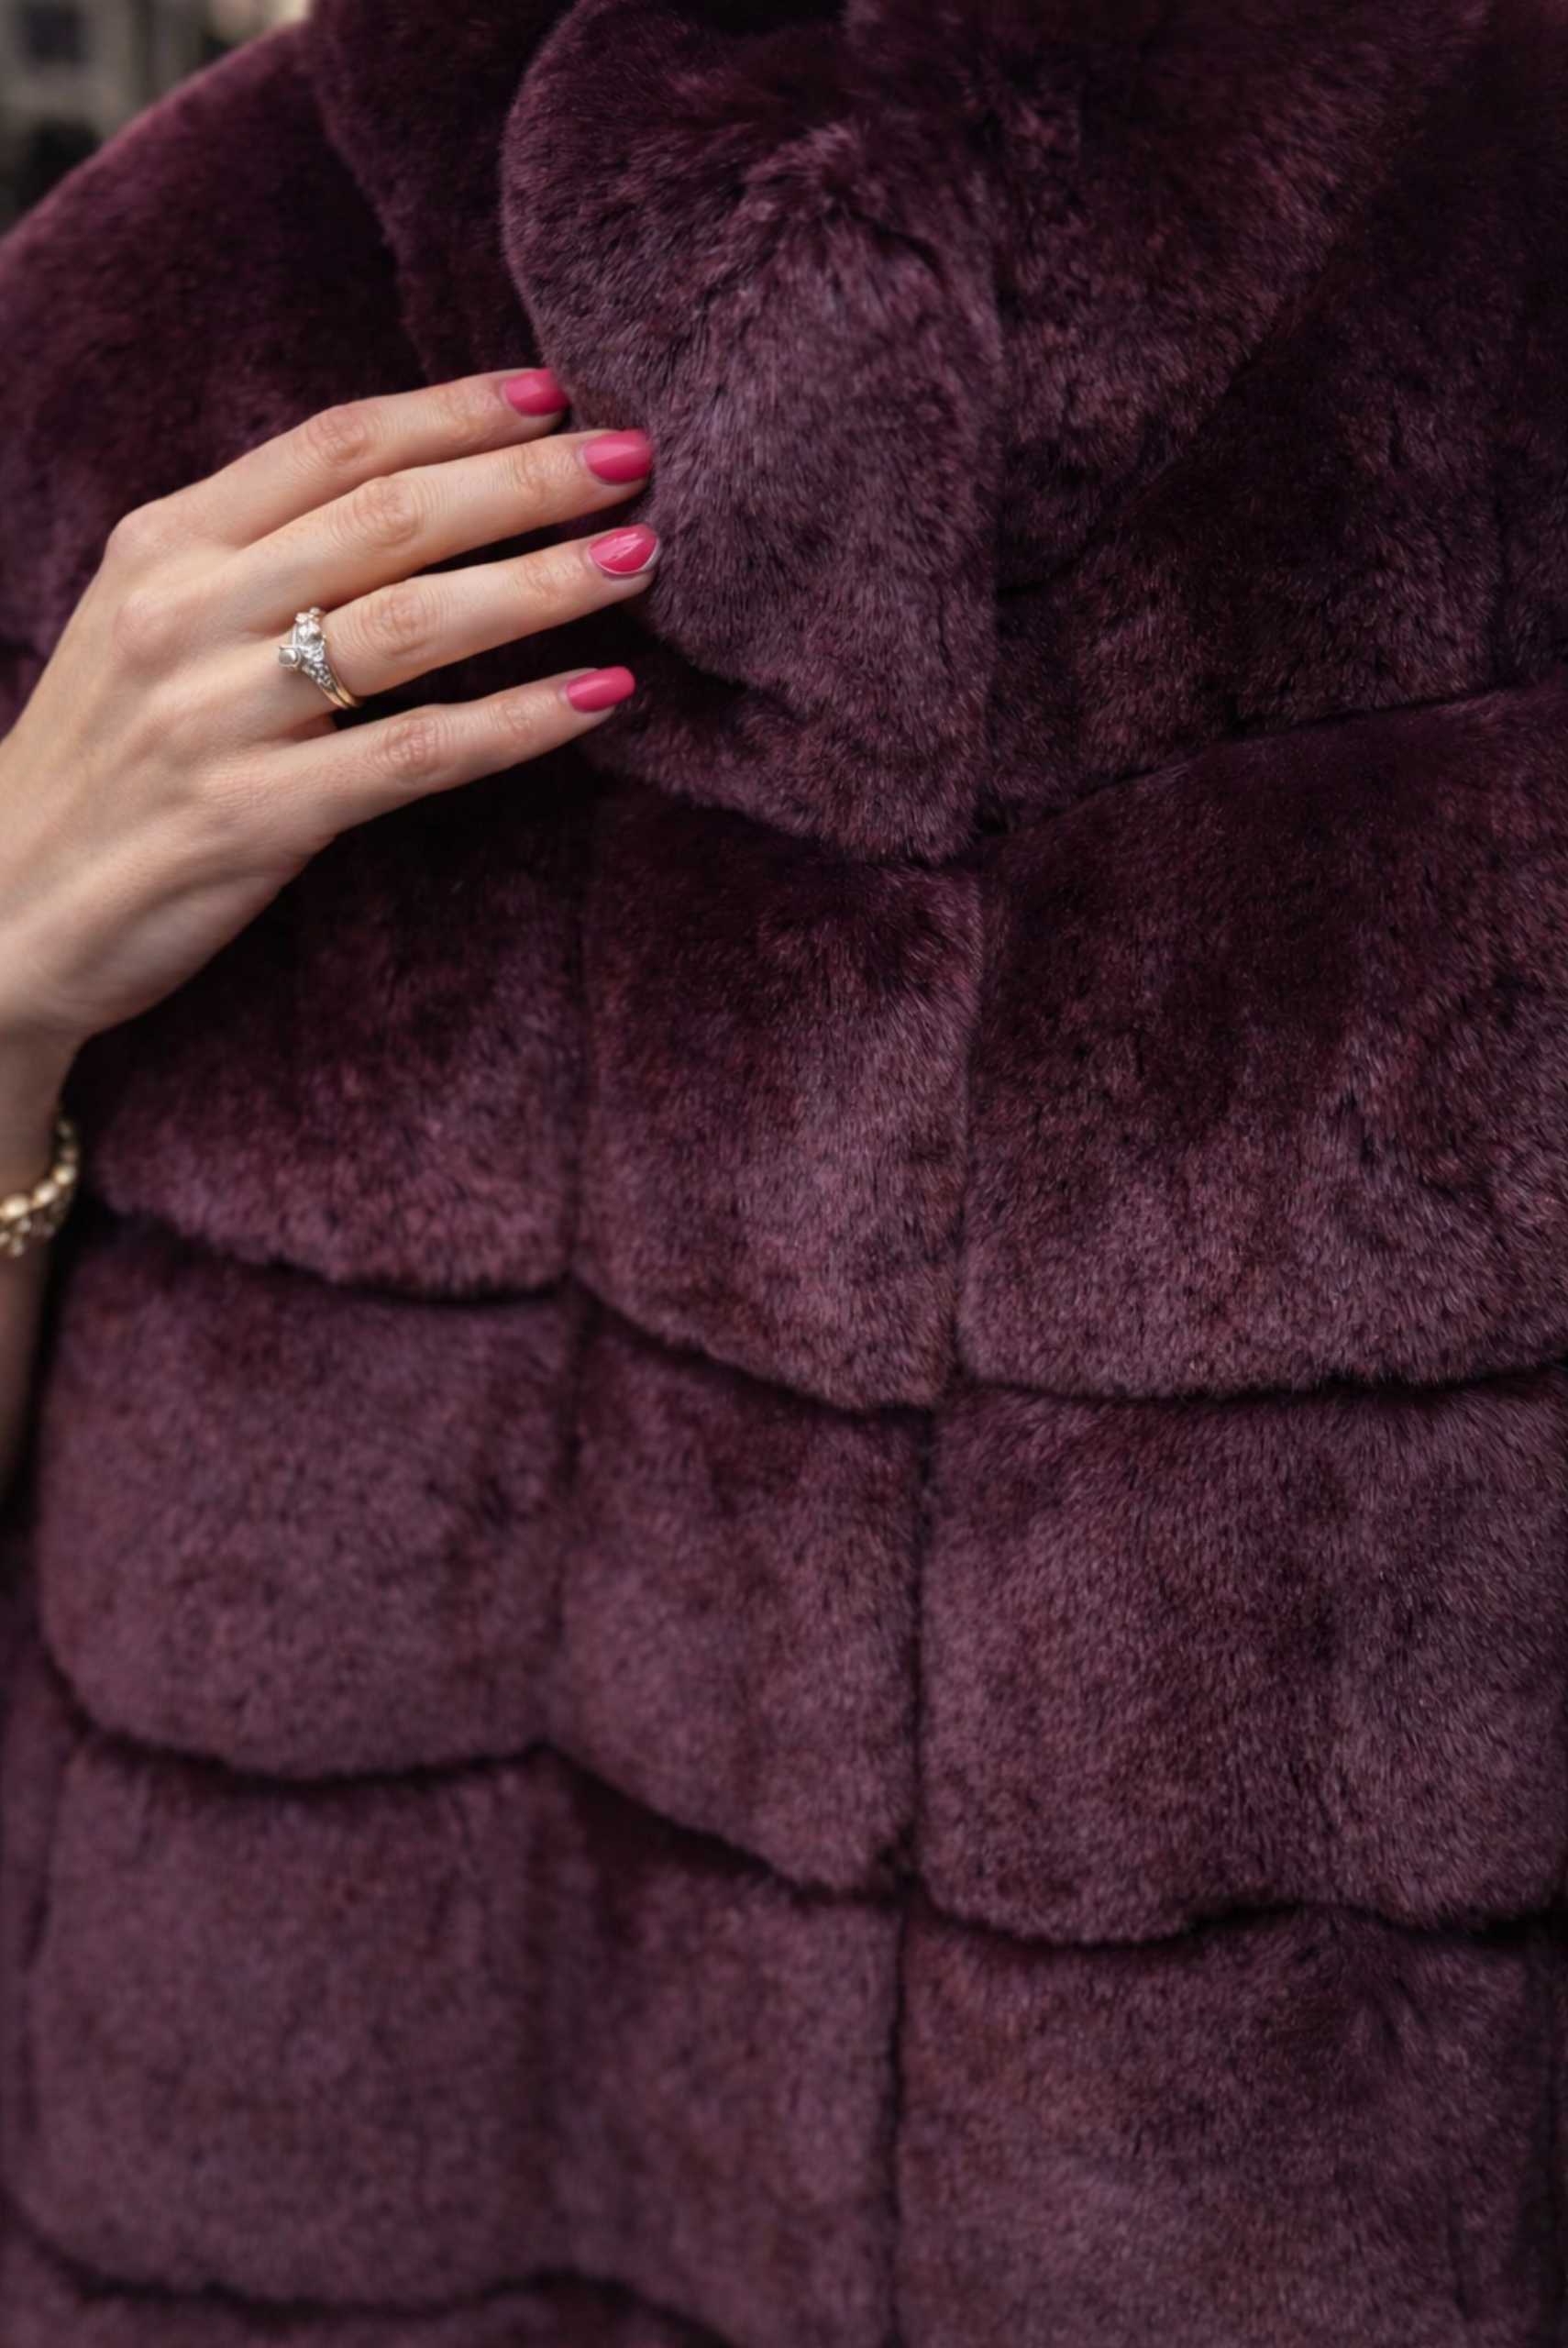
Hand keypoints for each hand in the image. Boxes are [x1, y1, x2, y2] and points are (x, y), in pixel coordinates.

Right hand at [0, 365, 658, 1057]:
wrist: (1, 911)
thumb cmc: (109, 762)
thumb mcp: (152, 627)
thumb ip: (259, 560)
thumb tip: (416, 500)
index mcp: (166, 544)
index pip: (333, 445)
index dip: (454, 412)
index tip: (555, 395)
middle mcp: (186, 612)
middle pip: (390, 516)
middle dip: (524, 481)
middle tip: (634, 458)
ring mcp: (215, 716)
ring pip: (412, 623)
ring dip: (540, 583)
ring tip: (639, 559)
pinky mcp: (252, 819)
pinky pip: (414, 755)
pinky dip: (519, 722)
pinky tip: (600, 697)